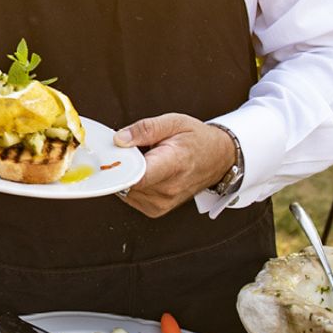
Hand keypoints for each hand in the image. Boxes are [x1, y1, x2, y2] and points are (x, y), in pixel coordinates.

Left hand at [112, 114, 233, 217]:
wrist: (218, 159)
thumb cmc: (198, 141)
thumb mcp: (174, 122)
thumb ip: (145, 129)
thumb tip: (120, 139)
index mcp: (173, 164)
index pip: (138, 176)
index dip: (120, 166)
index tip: (114, 156)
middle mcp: (168, 189)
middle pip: (127, 182)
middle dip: (123, 164)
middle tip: (135, 150)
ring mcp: (162, 203)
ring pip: (125, 190)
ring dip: (128, 174)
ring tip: (147, 161)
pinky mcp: (156, 210)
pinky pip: (130, 196)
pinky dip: (133, 184)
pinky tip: (147, 172)